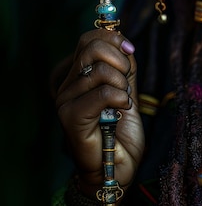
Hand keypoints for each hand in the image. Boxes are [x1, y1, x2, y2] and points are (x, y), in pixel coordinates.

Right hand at [55, 30, 144, 196]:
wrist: (116, 167)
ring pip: (102, 71)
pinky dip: (121, 98)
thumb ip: (124, 67)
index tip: (130, 51)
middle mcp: (67, 86)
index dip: (113, 38)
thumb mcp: (127, 89)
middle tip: (126, 81)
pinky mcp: (71, 118)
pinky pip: (103, 93)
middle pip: (92, 48)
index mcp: (79, 76)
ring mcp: (66, 102)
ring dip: (123, 84)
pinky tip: (121, 110)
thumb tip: (124, 43)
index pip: (89, 39)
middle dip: (120, 60)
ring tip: (123, 102)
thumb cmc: (121, 131)